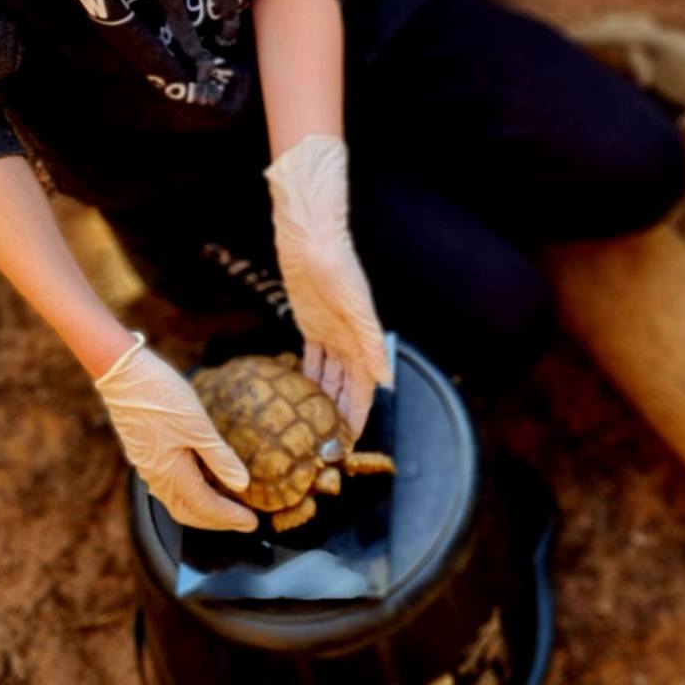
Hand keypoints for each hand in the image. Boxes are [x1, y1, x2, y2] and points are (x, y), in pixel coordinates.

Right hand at [93, 336, 256, 531]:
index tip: (253, 523)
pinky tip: (203, 478)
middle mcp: (155, 476)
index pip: (205, 506)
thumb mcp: (198, 425)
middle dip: (216, 520)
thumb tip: (242, 485)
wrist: (122, 372)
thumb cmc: (161, 395)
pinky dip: (190, 490)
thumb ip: (219, 457)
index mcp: (170, 473)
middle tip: (242, 521)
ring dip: (203, 507)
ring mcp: (147, 465)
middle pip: (188, 512)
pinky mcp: (144, 452)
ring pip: (177, 499)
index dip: (230, 517)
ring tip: (227, 504)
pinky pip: (169, 484)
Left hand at [264, 134, 390, 436]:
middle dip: (338, 415)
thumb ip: (370, 344)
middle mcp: (347, 340)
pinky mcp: (309, 324)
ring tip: (311, 426)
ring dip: (322, 399)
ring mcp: (328, 333)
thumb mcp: (356, 307)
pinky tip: (299, 392)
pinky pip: (310, 358)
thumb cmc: (337, 267)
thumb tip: (385, 380)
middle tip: (325, 444)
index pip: (362, 389)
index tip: (349, 444)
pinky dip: (307, 376)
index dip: (357, 416)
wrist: (311, 239)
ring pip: (327, 376)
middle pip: (344, 387)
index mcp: (361, 340)